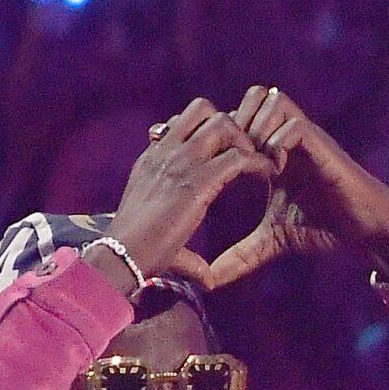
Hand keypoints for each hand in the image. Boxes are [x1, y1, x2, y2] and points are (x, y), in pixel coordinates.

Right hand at [101, 97, 277, 283]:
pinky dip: (257, 161)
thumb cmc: (136, 254)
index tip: (227, 153)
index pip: (182, 122)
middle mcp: (164, 153)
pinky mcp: (196, 182)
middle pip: (203, 109)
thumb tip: (210, 280)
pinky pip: (237, 156)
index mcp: (152, 160)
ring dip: (245, 138)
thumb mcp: (163, 240)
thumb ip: (190, 254)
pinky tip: (268, 175)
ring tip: (259, 162)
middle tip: (247, 151)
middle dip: (230, 125)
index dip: (209, 131)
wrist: (119, 258)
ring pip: (222, 123)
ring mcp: (179, 164)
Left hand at [203, 85, 388, 289]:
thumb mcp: (274, 239)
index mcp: (270, 151)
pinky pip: (293, 127)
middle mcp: (286, 137)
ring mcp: (305, 137)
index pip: (236, 118)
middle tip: (229, 162)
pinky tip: (276, 175)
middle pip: (253, 96)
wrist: (365, 227)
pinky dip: (279, 146)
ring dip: (256, 131)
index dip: (216, 133)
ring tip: (252, 168)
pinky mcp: (322, 146)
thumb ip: (242, 254)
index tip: (201, 161)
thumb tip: (210, 282)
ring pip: (270, 100)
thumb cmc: (325, 226)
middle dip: (235, 124)